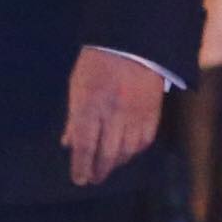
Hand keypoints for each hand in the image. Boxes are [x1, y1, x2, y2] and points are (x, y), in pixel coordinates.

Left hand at [65, 49, 165, 186]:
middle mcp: (113, 113)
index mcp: (90, 105)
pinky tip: (126, 153)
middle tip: (93, 178)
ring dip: (116, 163)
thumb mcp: (78, 87)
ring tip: (108, 166)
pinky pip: (144, 141)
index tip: (78, 179)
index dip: (81, 166)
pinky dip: (134, 151)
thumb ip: (74, 118)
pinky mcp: (152, 112)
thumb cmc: (97, 64)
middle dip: (98, 170)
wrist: (131, 42)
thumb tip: (68, 144)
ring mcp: (135, 114)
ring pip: (127, 151)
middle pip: (107, 154)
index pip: (85, 146)